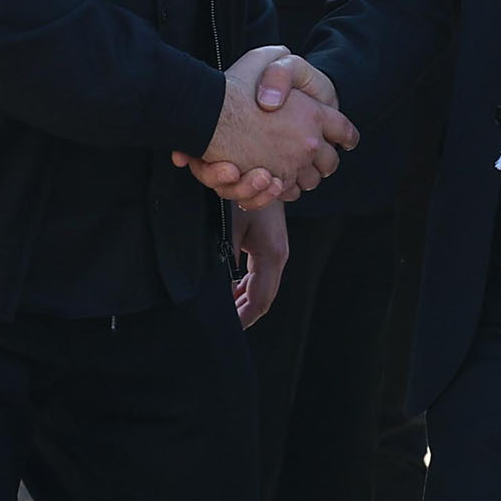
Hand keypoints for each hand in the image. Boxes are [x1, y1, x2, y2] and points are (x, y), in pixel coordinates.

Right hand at [172, 47, 355, 209]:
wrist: (208, 116)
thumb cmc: (233, 87)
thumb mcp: (261, 58)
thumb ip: (279, 58)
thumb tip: (286, 52)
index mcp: (313, 113)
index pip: (345, 130)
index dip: (346, 136)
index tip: (347, 140)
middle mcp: (309, 142)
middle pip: (331, 161)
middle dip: (326, 160)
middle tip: (317, 156)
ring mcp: (293, 165)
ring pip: (312, 180)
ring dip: (306, 175)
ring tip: (296, 167)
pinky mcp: (275, 182)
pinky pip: (291, 191)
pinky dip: (288, 187)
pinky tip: (280, 176)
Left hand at [231, 202, 288, 326]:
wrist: (259, 171)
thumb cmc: (242, 195)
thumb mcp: (229, 228)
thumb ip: (226, 262)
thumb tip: (220, 291)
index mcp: (271, 256)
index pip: (259, 301)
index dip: (243, 319)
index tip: (226, 329)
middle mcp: (279, 256)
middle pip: (264, 298)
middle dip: (244, 313)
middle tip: (222, 324)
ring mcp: (278, 250)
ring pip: (264, 287)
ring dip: (245, 300)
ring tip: (224, 310)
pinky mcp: (272, 244)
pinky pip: (262, 274)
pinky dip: (248, 286)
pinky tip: (232, 289)